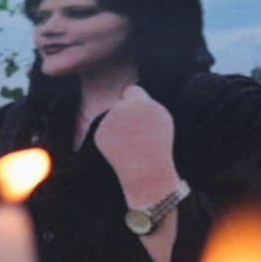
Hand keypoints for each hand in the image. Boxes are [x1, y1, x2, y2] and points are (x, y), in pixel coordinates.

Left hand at [95, 84, 178, 204]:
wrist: (146, 171)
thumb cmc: (158, 144)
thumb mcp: (161, 119)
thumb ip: (146, 103)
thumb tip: (130, 92)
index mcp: (141, 104)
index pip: (132, 90)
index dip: (135, 100)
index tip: (138, 110)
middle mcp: (123, 109)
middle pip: (120, 103)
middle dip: (126, 113)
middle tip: (136, 131)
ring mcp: (109, 121)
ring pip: (112, 117)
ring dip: (119, 126)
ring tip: (131, 143)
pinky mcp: (99, 134)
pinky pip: (105, 130)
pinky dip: (112, 138)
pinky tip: (122, 148)